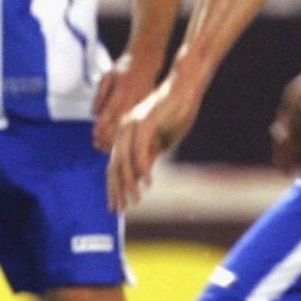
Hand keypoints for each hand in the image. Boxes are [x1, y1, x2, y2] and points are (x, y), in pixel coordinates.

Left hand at [90, 53, 160, 150]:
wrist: (146, 60)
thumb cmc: (123, 68)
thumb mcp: (108, 77)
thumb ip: (101, 95)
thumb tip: (94, 114)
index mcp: (121, 90)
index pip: (110, 111)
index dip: (102, 125)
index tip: (94, 136)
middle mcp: (131, 98)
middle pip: (119, 122)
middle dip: (108, 136)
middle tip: (97, 146)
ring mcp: (140, 102)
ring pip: (128, 125)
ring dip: (117, 138)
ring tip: (106, 148)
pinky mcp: (146, 105)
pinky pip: (136, 122)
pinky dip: (128, 133)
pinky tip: (121, 142)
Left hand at [107, 77, 198, 212]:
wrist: (185, 90)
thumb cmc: (176, 113)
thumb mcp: (161, 142)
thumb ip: (149, 156)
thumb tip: (140, 177)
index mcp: (126, 135)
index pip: (115, 166)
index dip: (115, 188)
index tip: (117, 206)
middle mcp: (124, 130)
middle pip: (114, 166)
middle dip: (117, 190)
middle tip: (120, 210)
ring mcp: (132, 125)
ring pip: (125, 160)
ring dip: (129, 183)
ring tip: (134, 200)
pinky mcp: (144, 121)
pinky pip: (140, 149)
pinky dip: (142, 167)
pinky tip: (147, 182)